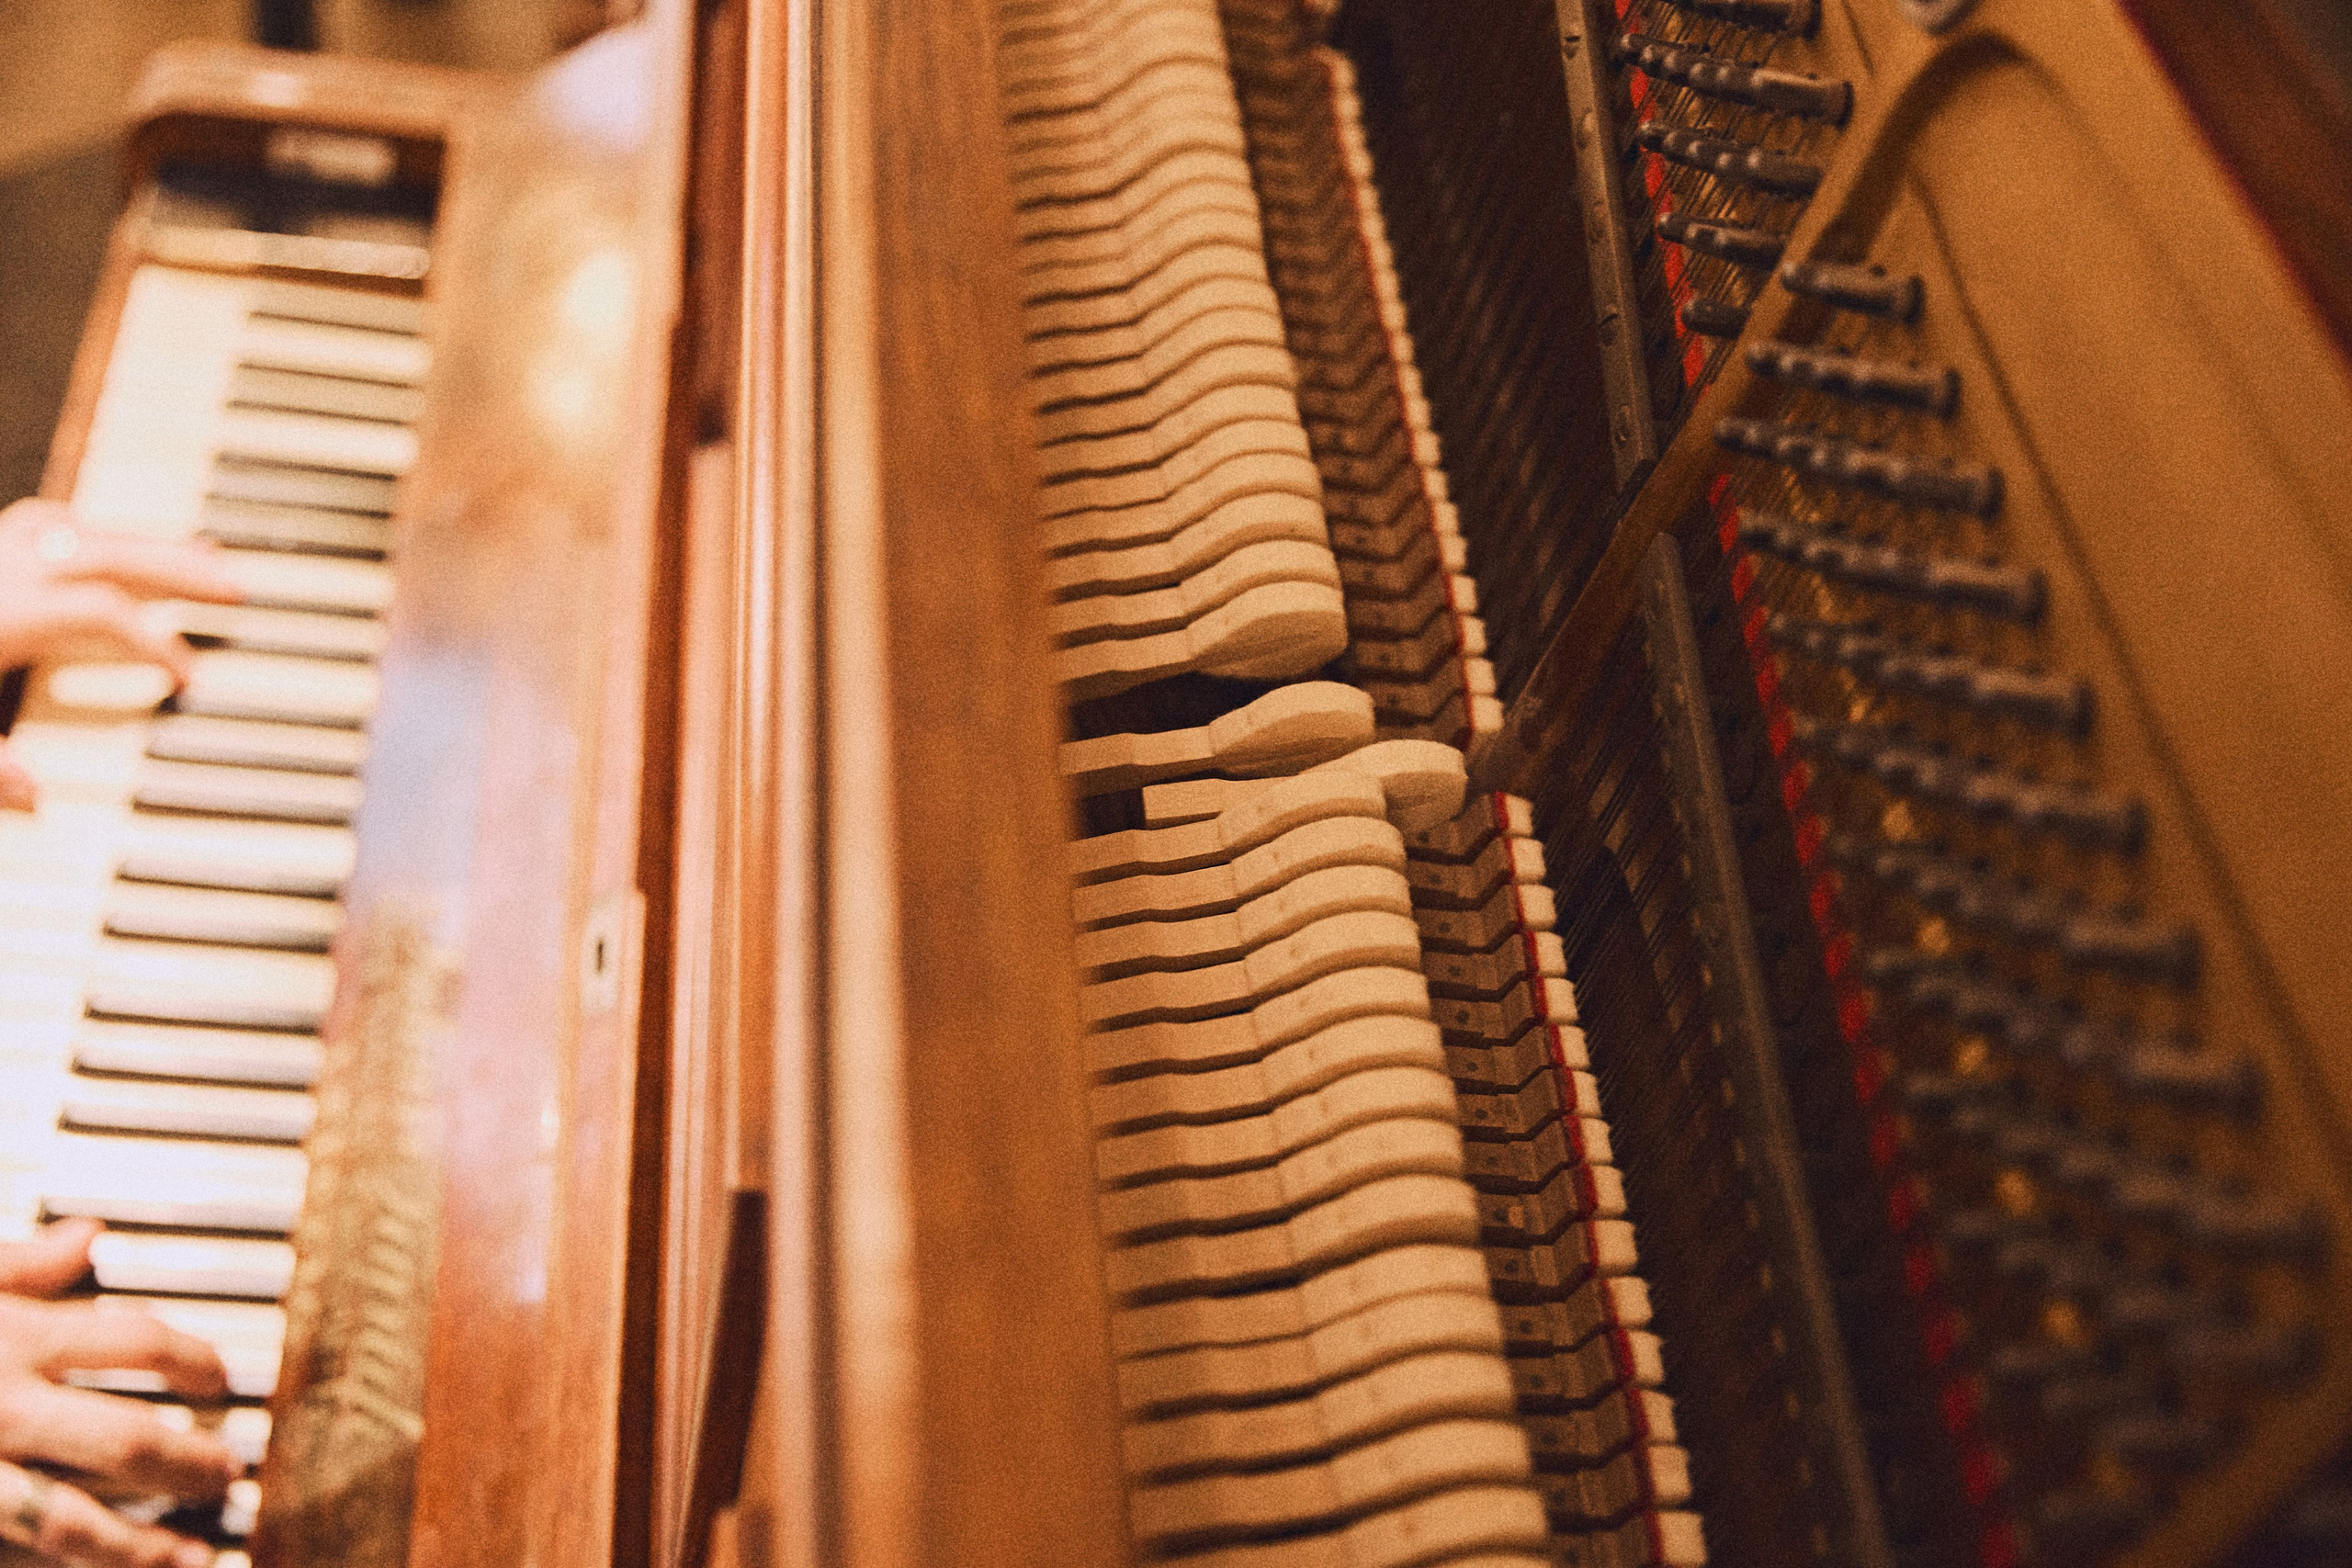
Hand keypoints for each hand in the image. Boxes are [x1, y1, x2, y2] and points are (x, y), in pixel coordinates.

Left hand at [0, 498, 243, 811]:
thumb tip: (41, 795)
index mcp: (3, 615)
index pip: (108, 615)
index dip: (156, 644)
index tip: (188, 678)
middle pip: (110, 549)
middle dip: (180, 565)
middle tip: (237, 584)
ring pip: (75, 526)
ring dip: (138, 541)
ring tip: (193, 556)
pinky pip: (38, 524)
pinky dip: (83, 532)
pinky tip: (100, 550)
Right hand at [0, 1221, 236, 1567]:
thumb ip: (18, 1262)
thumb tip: (88, 1237)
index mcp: (12, 1338)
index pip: (140, 1342)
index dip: (197, 1360)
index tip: (220, 1381)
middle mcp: (1, 1408)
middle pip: (129, 1441)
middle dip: (190, 1465)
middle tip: (225, 1478)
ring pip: (73, 1523)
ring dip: (138, 1547)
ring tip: (187, 1559)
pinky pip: (12, 1555)